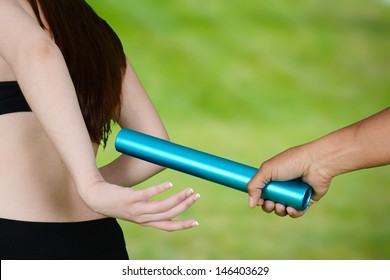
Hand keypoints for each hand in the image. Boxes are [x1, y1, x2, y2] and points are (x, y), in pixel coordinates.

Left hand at [81, 181, 199, 230]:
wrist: (94, 198)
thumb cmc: (117, 201)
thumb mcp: (135, 208)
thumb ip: (149, 206)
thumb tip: (166, 194)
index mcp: (145, 222)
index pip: (168, 226)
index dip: (182, 225)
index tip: (196, 222)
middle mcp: (142, 218)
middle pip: (169, 215)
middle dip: (185, 206)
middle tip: (196, 195)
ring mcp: (136, 209)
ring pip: (162, 207)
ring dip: (178, 199)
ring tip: (189, 189)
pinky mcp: (130, 198)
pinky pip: (148, 194)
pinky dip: (161, 189)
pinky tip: (170, 183)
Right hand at [247, 144, 330, 217]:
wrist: (316, 162)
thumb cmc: (291, 162)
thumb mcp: (267, 170)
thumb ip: (254, 185)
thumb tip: (250, 204)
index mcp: (274, 177)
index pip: (262, 192)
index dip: (259, 199)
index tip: (258, 201)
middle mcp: (284, 186)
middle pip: (271, 203)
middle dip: (268, 207)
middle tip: (271, 204)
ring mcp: (295, 194)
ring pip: (284, 209)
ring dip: (280, 211)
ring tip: (281, 206)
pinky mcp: (307, 200)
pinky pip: (298, 211)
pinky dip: (293, 213)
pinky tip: (291, 210)